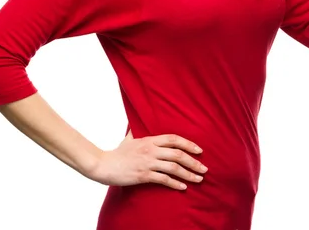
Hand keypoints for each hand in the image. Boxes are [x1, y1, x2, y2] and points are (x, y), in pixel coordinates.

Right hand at [88, 129, 207, 190]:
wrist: (104, 165)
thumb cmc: (118, 152)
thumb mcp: (129, 137)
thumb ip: (137, 129)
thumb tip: (138, 120)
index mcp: (150, 140)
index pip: (174, 139)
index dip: (188, 144)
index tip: (199, 150)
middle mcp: (151, 150)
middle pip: (178, 154)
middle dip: (194, 162)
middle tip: (204, 168)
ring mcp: (148, 163)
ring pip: (173, 168)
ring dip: (189, 174)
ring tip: (199, 179)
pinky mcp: (143, 175)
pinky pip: (163, 180)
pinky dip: (175, 183)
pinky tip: (183, 187)